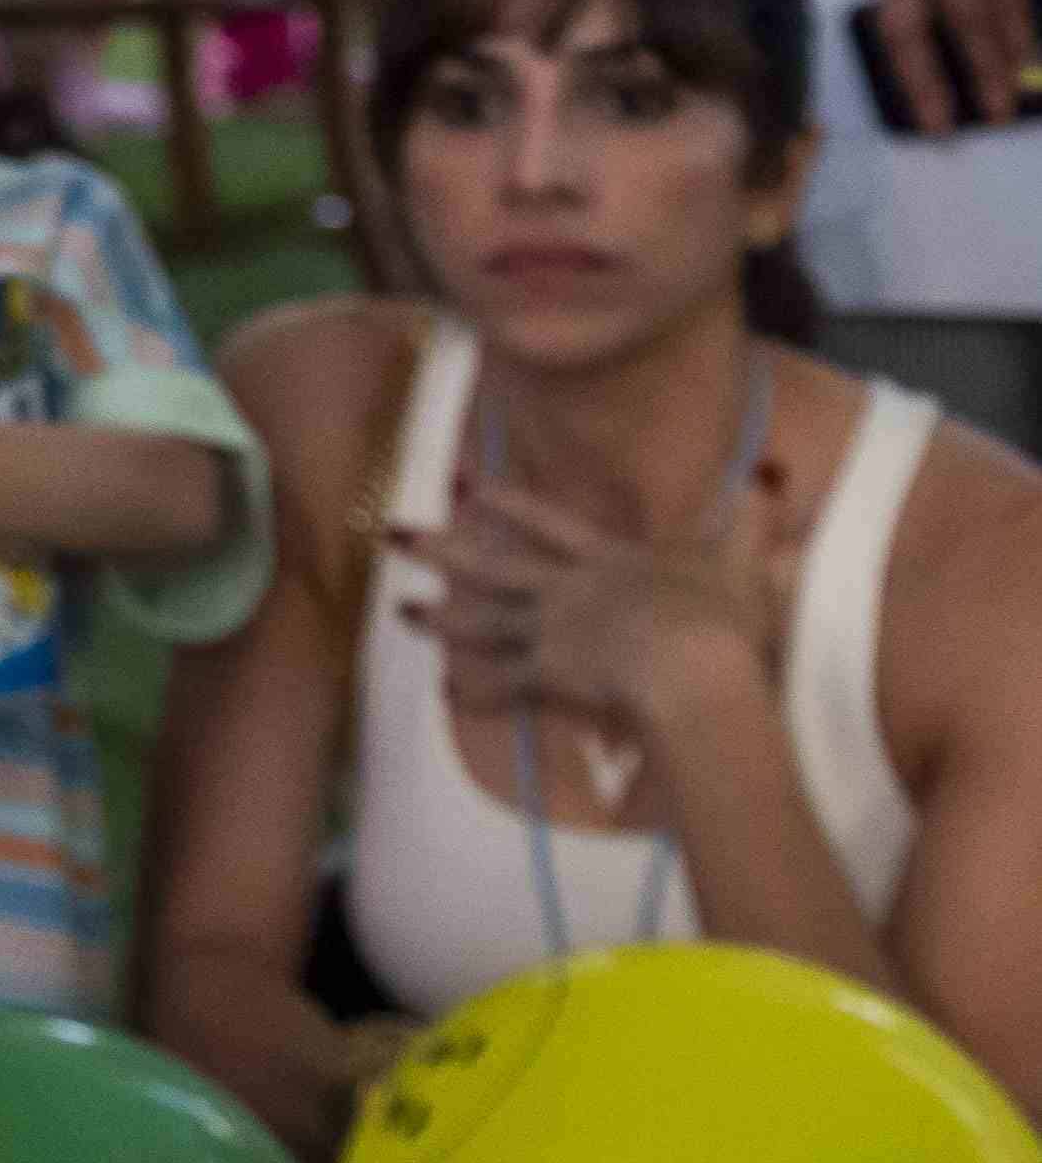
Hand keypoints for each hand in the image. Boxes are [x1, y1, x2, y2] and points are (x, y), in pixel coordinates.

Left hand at [390, 467, 770, 746]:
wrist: (695, 663)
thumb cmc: (722, 618)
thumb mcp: (741, 560)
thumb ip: (750, 519)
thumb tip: (772, 472)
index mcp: (608, 562)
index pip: (550, 526)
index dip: (510, 505)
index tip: (470, 489)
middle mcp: (569, 590)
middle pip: (492, 566)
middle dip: (440, 551)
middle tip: (390, 535)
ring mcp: (554, 631)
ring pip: (482, 621)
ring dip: (439, 619)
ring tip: (397, 612)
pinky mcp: (551, 674)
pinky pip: (504, 684)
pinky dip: (475, 689)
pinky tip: (445, 690)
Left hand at [863, 0, 1041, 135]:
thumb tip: (933, 49)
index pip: (895, 23)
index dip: (915, 77)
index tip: (932, 120)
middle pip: (933, 29)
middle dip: (959, 82)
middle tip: (981, 124)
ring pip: (981, 21)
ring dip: (1001, 65)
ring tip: (1011, 103)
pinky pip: (1014, 0)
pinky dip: (1024, 33)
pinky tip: (1030, 61)